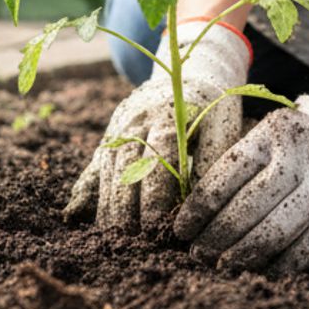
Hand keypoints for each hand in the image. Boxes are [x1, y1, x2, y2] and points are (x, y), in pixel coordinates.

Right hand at [65, 21, 250, 229]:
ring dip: (109, 202)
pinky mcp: (110, 134)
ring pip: (109, 168)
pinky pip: (96, 163)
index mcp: (166, 114)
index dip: (158, 193)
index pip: (158, 158)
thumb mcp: (223, 122)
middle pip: (127, 166)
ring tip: (113, 236)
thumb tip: (204, 198)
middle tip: (133, 239)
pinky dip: (90, 189)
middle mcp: (136, 118)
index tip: (162, 225)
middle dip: (129, 205)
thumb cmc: (212, 103)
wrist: (186, 69)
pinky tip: (85, 215)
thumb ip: (215, 156)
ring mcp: (119, 126)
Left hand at [171, 42, 308, 272]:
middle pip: (254, 200)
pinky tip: (266, 272)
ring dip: (250, 251)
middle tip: (199, 255)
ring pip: (284, 223)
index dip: (201, 205)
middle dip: (221, 233)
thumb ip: (246, 165)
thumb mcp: (274, 136)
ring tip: (225, 266)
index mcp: (274, 129)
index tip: (180, 229)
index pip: (229, 170)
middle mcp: (303, 148)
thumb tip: (198, 211)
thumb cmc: (305, 141)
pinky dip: (288, 261)